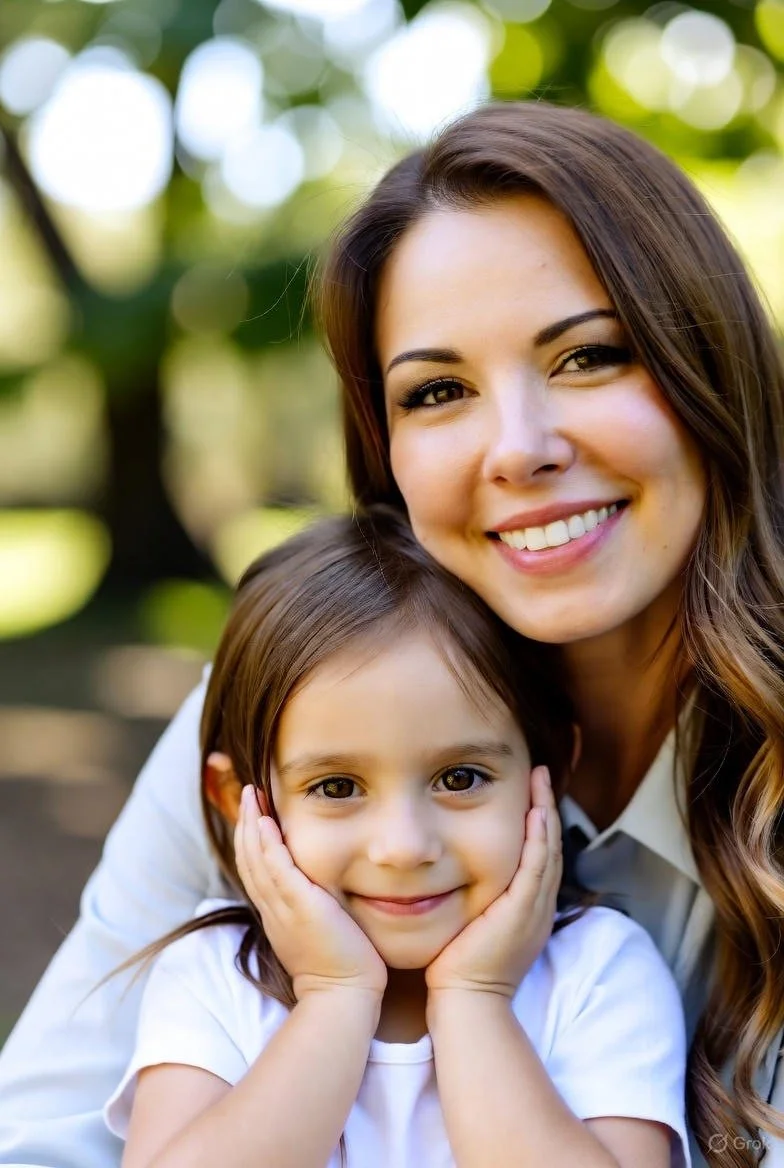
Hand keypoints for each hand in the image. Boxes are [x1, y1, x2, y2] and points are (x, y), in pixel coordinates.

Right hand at [234, 786, 387, 1001]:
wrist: (344, 994)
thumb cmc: (340, 965)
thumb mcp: (317, 930)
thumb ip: (312, 907)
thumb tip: (319, 889)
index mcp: (275, 913)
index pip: (254, 868)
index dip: (250, 838)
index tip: (255, 812)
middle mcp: (272, 908)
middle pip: (248, 858)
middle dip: (246, 823)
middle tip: (248, 792)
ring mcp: (282, 907)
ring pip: (256, 858)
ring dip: (253, 824)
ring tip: (253, 794)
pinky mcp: (299, 906)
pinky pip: (276, 869)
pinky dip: (269, 844)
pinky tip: (267, 821)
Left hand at [425, 767, 561, 999]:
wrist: (466, 1001)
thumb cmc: (456, 968)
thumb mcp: (469, 924)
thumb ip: (468, 897)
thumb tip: (447, 873)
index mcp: (527, 909)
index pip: (537, 855)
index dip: (536, 821)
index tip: (529, 790)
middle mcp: (537, 906)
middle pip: (549, 846)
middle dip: (546, 806)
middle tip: (541, 773)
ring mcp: (534, 909)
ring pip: (547, 851)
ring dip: (546, 812)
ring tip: (541, 780)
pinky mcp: (524, 912)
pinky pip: (537, 868)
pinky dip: (539, 839)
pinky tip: (536, 813)